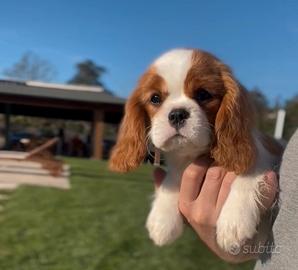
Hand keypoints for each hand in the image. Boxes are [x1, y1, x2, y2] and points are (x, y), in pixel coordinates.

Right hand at [153, 158, 277, 262]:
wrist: (230, 246)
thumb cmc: (205, 218)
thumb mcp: (185, 205)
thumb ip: (169, 188)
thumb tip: (156, 171)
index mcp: (185, 204)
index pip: (193, 171)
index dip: (204, 160)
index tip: (211, 157)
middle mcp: (200, 212)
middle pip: (216, 173)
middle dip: (224, 163)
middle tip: (229, 160)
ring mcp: (221, 219)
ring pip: (233, 180)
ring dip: (239, 169)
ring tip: (241, 167)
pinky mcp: (242, 224)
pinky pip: (252, 198)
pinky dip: (265, 185)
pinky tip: (268, 176)